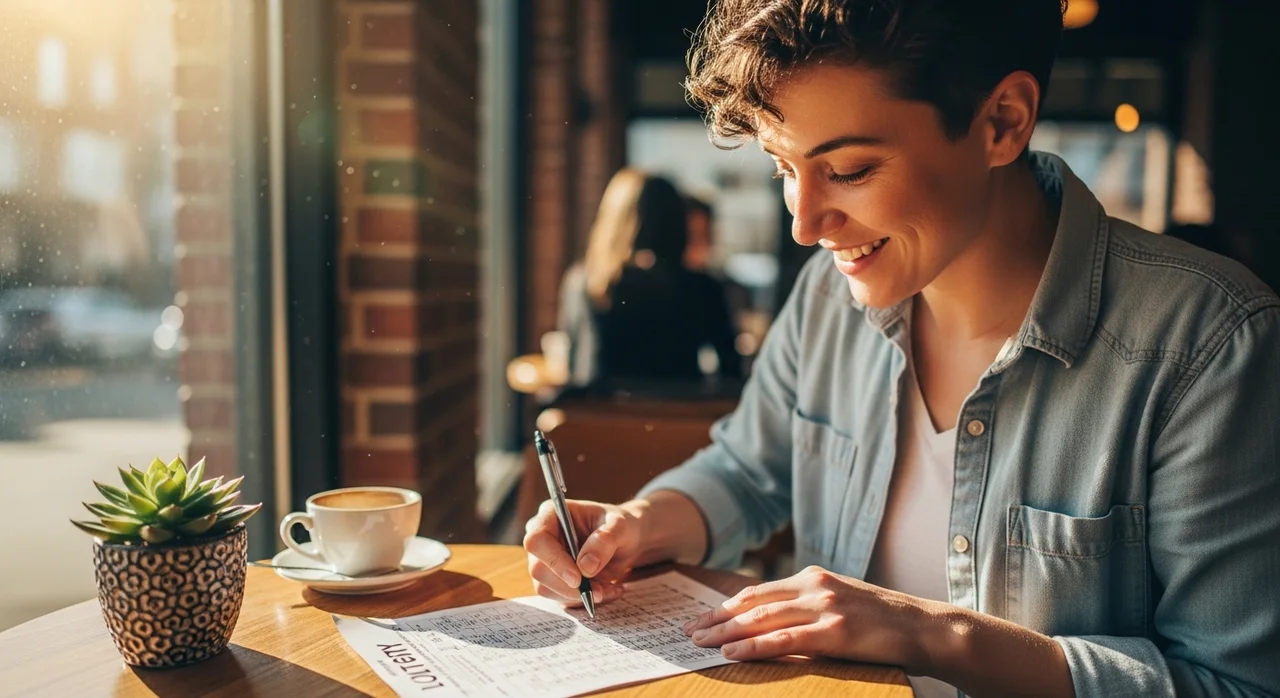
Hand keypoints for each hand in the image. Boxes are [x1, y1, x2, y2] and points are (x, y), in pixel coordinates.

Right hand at [523, 499, 643, 607]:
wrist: (626, 542)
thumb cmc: (621, 526)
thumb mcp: (621, 527)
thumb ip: (604, 541)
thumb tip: (585, 567)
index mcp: (550, 515)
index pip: (537, 541)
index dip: (554, 561)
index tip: (578, 579)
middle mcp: (542, 538)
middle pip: (538, 570)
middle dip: (569, 586)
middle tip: (599, 591)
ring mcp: (545, 561)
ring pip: (546, 588)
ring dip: (578, 596)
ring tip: (609, 588)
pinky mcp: (553, 580)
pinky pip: (559, 598)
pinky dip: (583, 600)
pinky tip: (605, 590)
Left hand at [683, 565, 930, 671]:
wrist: (923, 626)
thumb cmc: (881, 619)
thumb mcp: (840, 601)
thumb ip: (807, 604)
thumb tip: (769, 620)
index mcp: (813, 577)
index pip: (758, 591)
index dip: (725, 606)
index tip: (701, 618)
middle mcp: (814, 587)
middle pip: (753, 603)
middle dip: (717, 619)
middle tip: (689, 632)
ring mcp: (824, 608)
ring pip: (763, 619)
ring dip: (727, 633)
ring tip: (701, 643)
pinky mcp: (835, 632)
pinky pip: (785, 640)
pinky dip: (755, 646)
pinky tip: (733, 653)